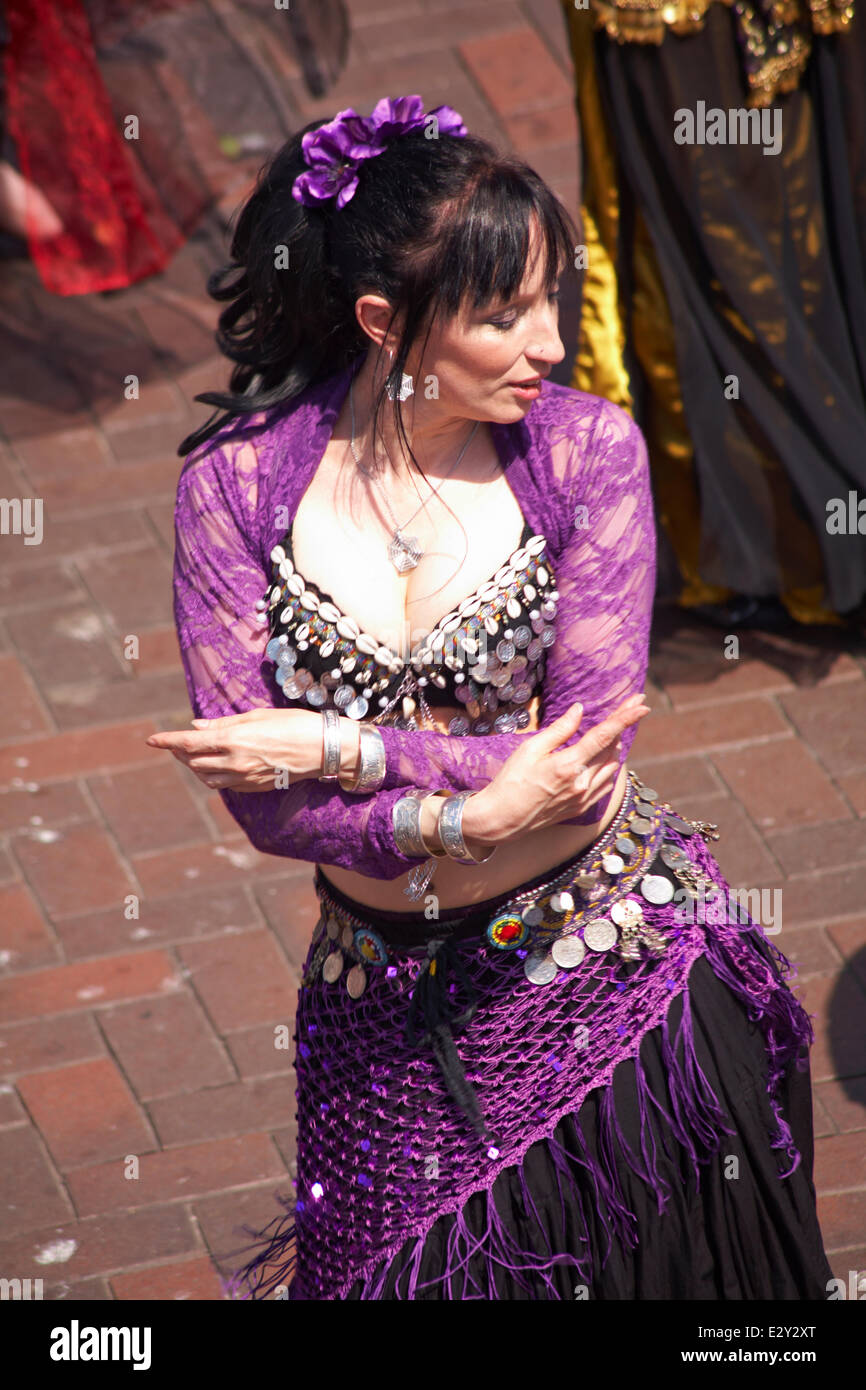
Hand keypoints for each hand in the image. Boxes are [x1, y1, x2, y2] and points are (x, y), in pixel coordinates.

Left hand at [144, 707, 334, 791]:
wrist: (322, 749)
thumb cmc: (292, 724)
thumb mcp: (256, 717)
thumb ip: (222, 725)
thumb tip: (195, 727)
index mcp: (233, 740)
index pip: (189, 743)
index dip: (167, 741)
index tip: (151, 739)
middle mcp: (235, 762)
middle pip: (193, 762)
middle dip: (181, 752)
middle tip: (178, 743)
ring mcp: (244, 778)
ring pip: (206, 777)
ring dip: (196, 766)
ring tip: (195, 755)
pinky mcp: (254, 787)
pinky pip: (224, 785)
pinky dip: (214, 775)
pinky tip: (218, 765)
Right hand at [462, 694, 650, 844]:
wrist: (503, 818)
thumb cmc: (511, 781)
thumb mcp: (530, 749)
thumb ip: (559, 729)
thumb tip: (579, 710)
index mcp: (568, 765)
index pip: (604, 736)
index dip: (625, 718)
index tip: (641, 705)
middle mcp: (582, 783)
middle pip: (613, 749)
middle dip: (623, 726)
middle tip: (632, 707)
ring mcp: (584, 798)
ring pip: (612, 767)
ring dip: (616, 746)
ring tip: (613, 731)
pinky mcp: (582, 808)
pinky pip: (606, 784)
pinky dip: (609, 767)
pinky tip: (604, 759)